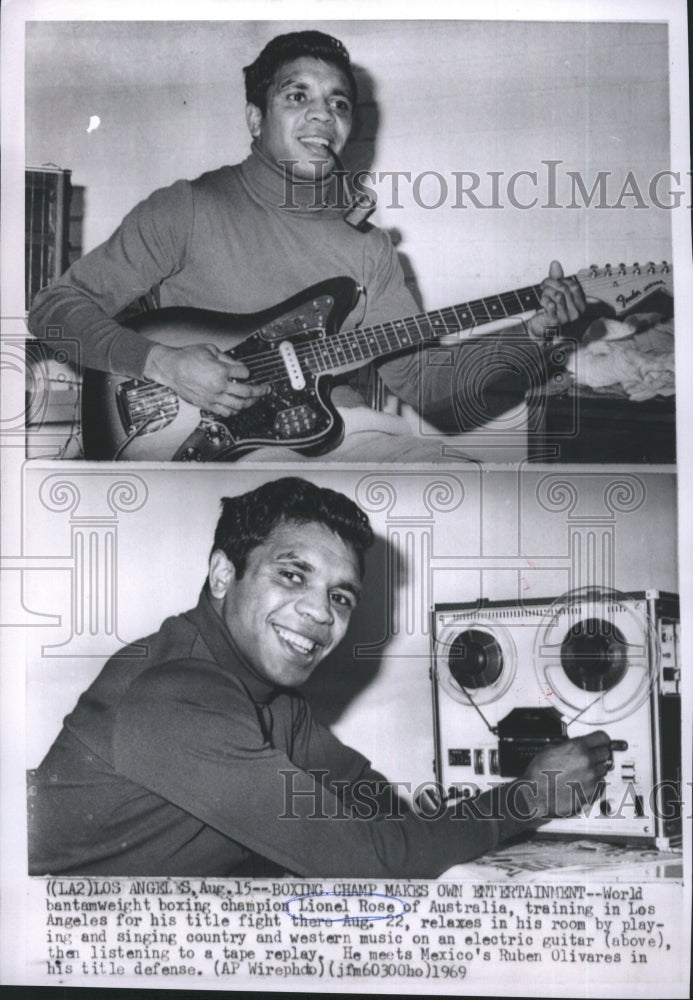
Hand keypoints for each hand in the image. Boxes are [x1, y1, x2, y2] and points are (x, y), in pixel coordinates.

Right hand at [144, 342, 268, 416]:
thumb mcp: (210, 349)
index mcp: (221, 370)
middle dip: (259, 391)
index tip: (247, 371)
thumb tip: (238, 365)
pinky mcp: (207, 405)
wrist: (170, 368)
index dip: (247, 371)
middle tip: (265, 389)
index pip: (244, 373)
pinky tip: (238, 407)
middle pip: (247, 392)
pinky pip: (226, 412)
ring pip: (239, 405)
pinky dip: (235, 411)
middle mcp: (219, 386)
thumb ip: (227, 358)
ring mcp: (213, 398)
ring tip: (254, 399)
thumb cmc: (186, 358)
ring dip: (250, 403)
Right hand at [520, 731, 626, 818]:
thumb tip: (573, 745)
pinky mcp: (591, 793)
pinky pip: (600, 784)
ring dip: (595, 769)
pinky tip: (582, 782)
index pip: (602, 738)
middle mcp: (588, 762)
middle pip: (605, 753)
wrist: (535, 795)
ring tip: (581, 772)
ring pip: (603, 770)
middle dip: (598, 754)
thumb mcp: (549, 749)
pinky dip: (594, 783)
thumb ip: (566, 745)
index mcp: (578, 748)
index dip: (600, 739)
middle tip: (589, 756)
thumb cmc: (538, 774)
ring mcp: (591, 779)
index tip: (600, 741)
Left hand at [527, 259, 586, 338]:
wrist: (543, 326)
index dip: (561, 279)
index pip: (574, 285)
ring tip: (543, 294)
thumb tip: (554, 263)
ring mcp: (567, 318)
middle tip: (543, 284)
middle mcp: (576, 312)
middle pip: (565, 289)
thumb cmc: (552, 307)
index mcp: (581, 304)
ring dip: (546, 292)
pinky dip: (544, 300)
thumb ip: (557, 277)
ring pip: (557, 296)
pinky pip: (551, 305)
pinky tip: (543, 302)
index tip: (550, 280)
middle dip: (551, 283)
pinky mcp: (556, 322)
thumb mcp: (556, 291)